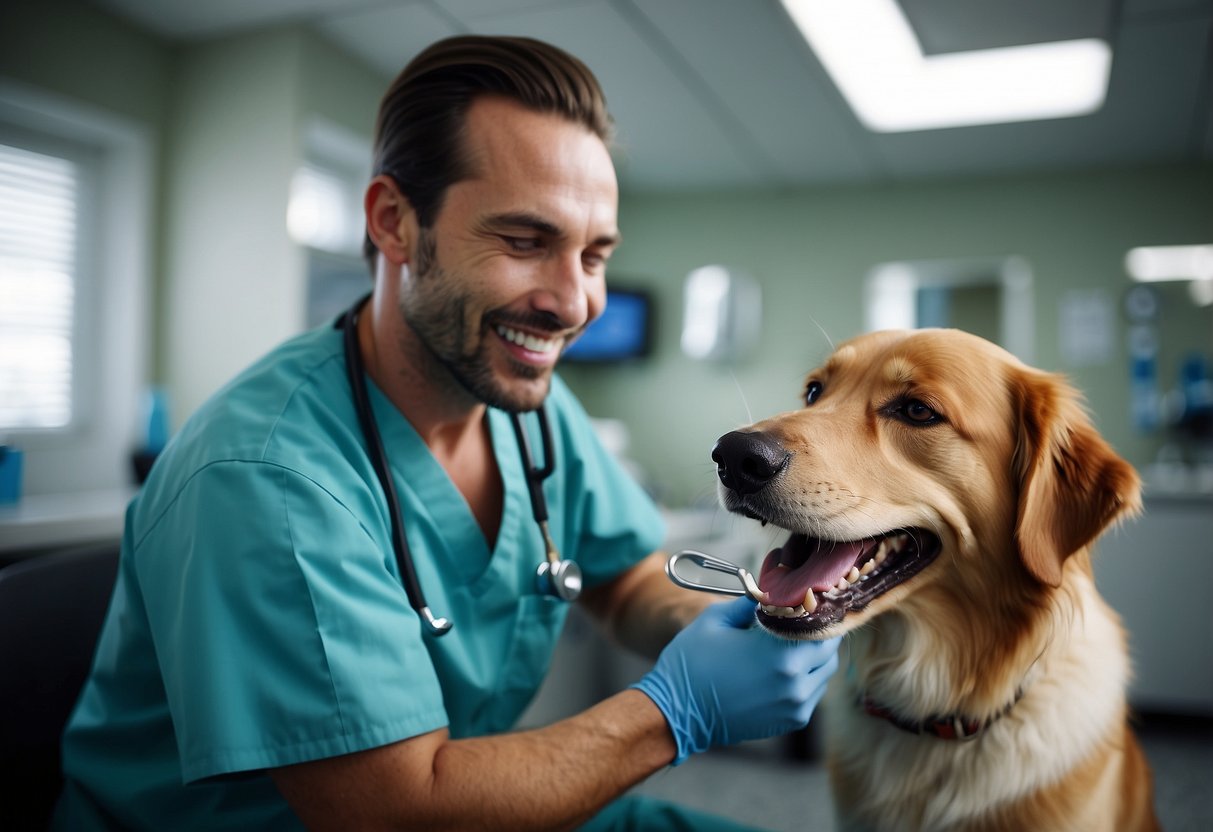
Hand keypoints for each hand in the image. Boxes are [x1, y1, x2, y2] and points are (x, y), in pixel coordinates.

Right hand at [632, 597, 839, 764]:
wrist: (677, 713)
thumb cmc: (692, 663)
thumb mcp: (715, 620)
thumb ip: (748, 603)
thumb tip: (770, 592)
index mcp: (779, 652)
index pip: (819, 624)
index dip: (815, 609)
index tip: (806, 600)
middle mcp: (795, 680)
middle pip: (828, 648)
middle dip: (816, 632)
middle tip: (800, 620)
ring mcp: (796, 704)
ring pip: (824, 671)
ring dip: (814, 656)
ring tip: (789, 645)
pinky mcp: (792, 720)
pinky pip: (813, 692)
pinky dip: (806, 678)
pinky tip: (782, 669)